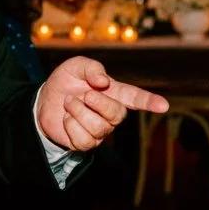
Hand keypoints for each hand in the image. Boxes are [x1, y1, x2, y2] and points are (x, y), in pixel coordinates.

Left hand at [36, 56, 168, 150]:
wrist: (45, 100)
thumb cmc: (66, 81)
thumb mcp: (75, 66)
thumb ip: (91, 67)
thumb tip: (104, 81)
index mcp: (114, 92)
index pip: (136, 98)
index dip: (150, 101)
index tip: (163, 105)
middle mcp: (111, 113)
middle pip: (117, 114)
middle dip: (97, 103)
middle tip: (82, 95)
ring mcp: (100, 130)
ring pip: (98, 127)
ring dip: (77, 112)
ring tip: (69, 104)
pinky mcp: (86, 143)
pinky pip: (83, 140)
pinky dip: (70, 126)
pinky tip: (67, 119)